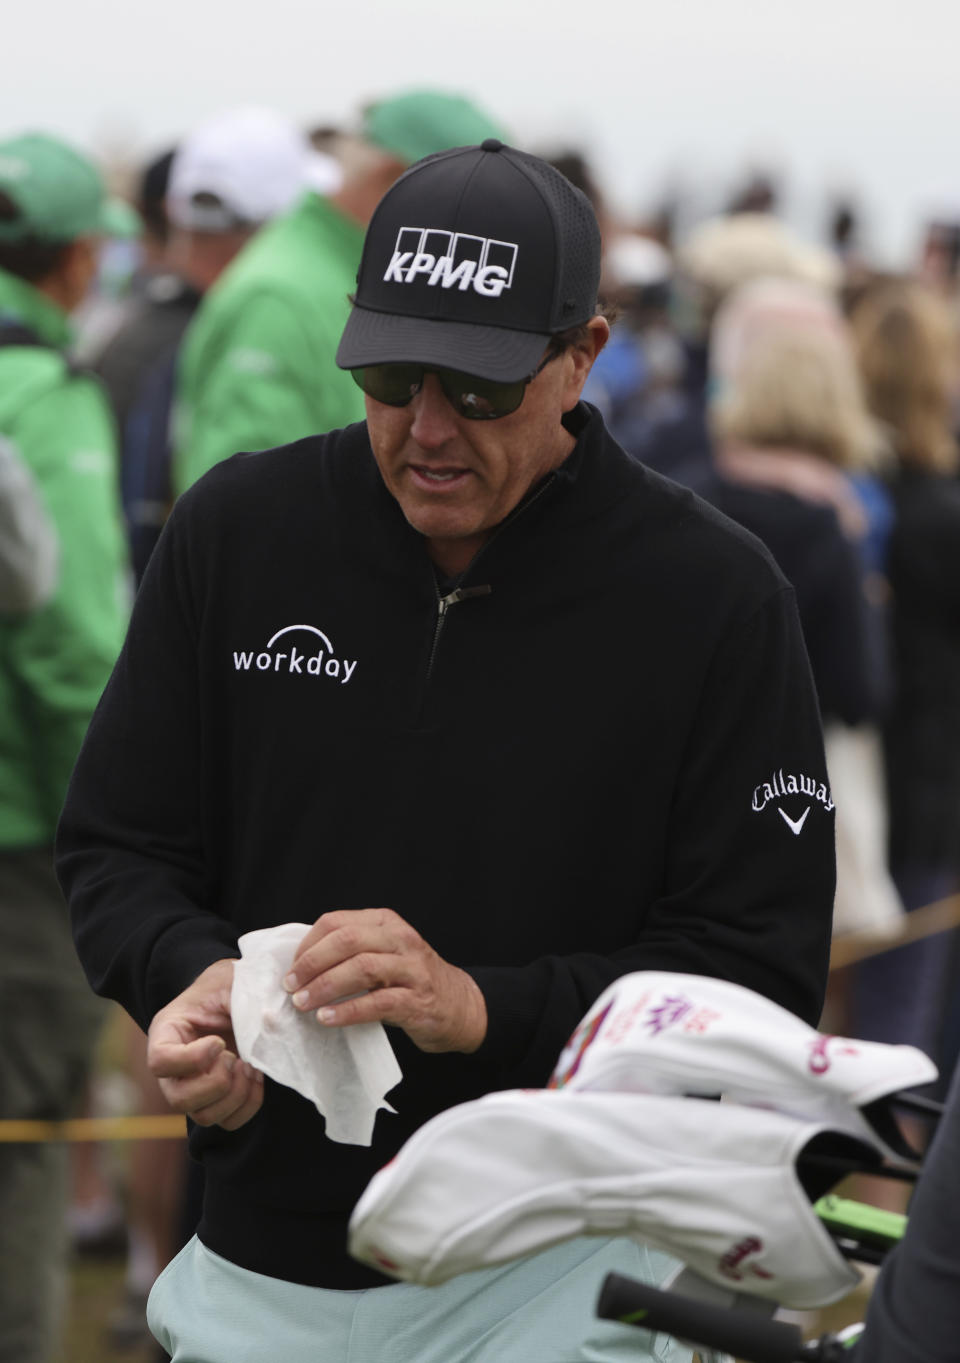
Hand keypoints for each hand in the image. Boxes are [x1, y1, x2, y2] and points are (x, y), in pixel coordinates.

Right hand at [147, 958, 263, 1129]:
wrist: (236, 997)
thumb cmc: (227, 986)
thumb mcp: (230, 982)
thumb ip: (243, 999)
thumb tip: (269, 1021)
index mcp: (166, 1034)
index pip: (159, 1062)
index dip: (192, 1059)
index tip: (219, 1042)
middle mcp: (173, 1069)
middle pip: (178, 1099)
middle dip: (216, 1083)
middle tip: (236, 1058)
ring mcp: (194, 1088)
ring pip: (204, 1116)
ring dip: (235, 1095)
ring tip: (249, 1066)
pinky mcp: (218, 1100)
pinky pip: (229, 1122)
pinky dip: (248, 1104)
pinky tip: (256, 1076)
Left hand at [283, 908, 486, 1053]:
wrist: (460, 1006)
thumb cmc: (412, 980)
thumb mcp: (385, 953)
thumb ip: (352, 951)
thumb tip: (300, 966)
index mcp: (386, 922)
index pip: (337, 922)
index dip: (308, 945)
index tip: (290, 968)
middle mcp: (401, 939)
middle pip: (347, 940)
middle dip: (312, 963)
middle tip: (291, 986)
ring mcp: (412, 969)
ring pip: (362, 968)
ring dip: (325, 986)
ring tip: (303, 1003)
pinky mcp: (418, 1001)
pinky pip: (378, 1003)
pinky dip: (347, 1011)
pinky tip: (327, 1019)